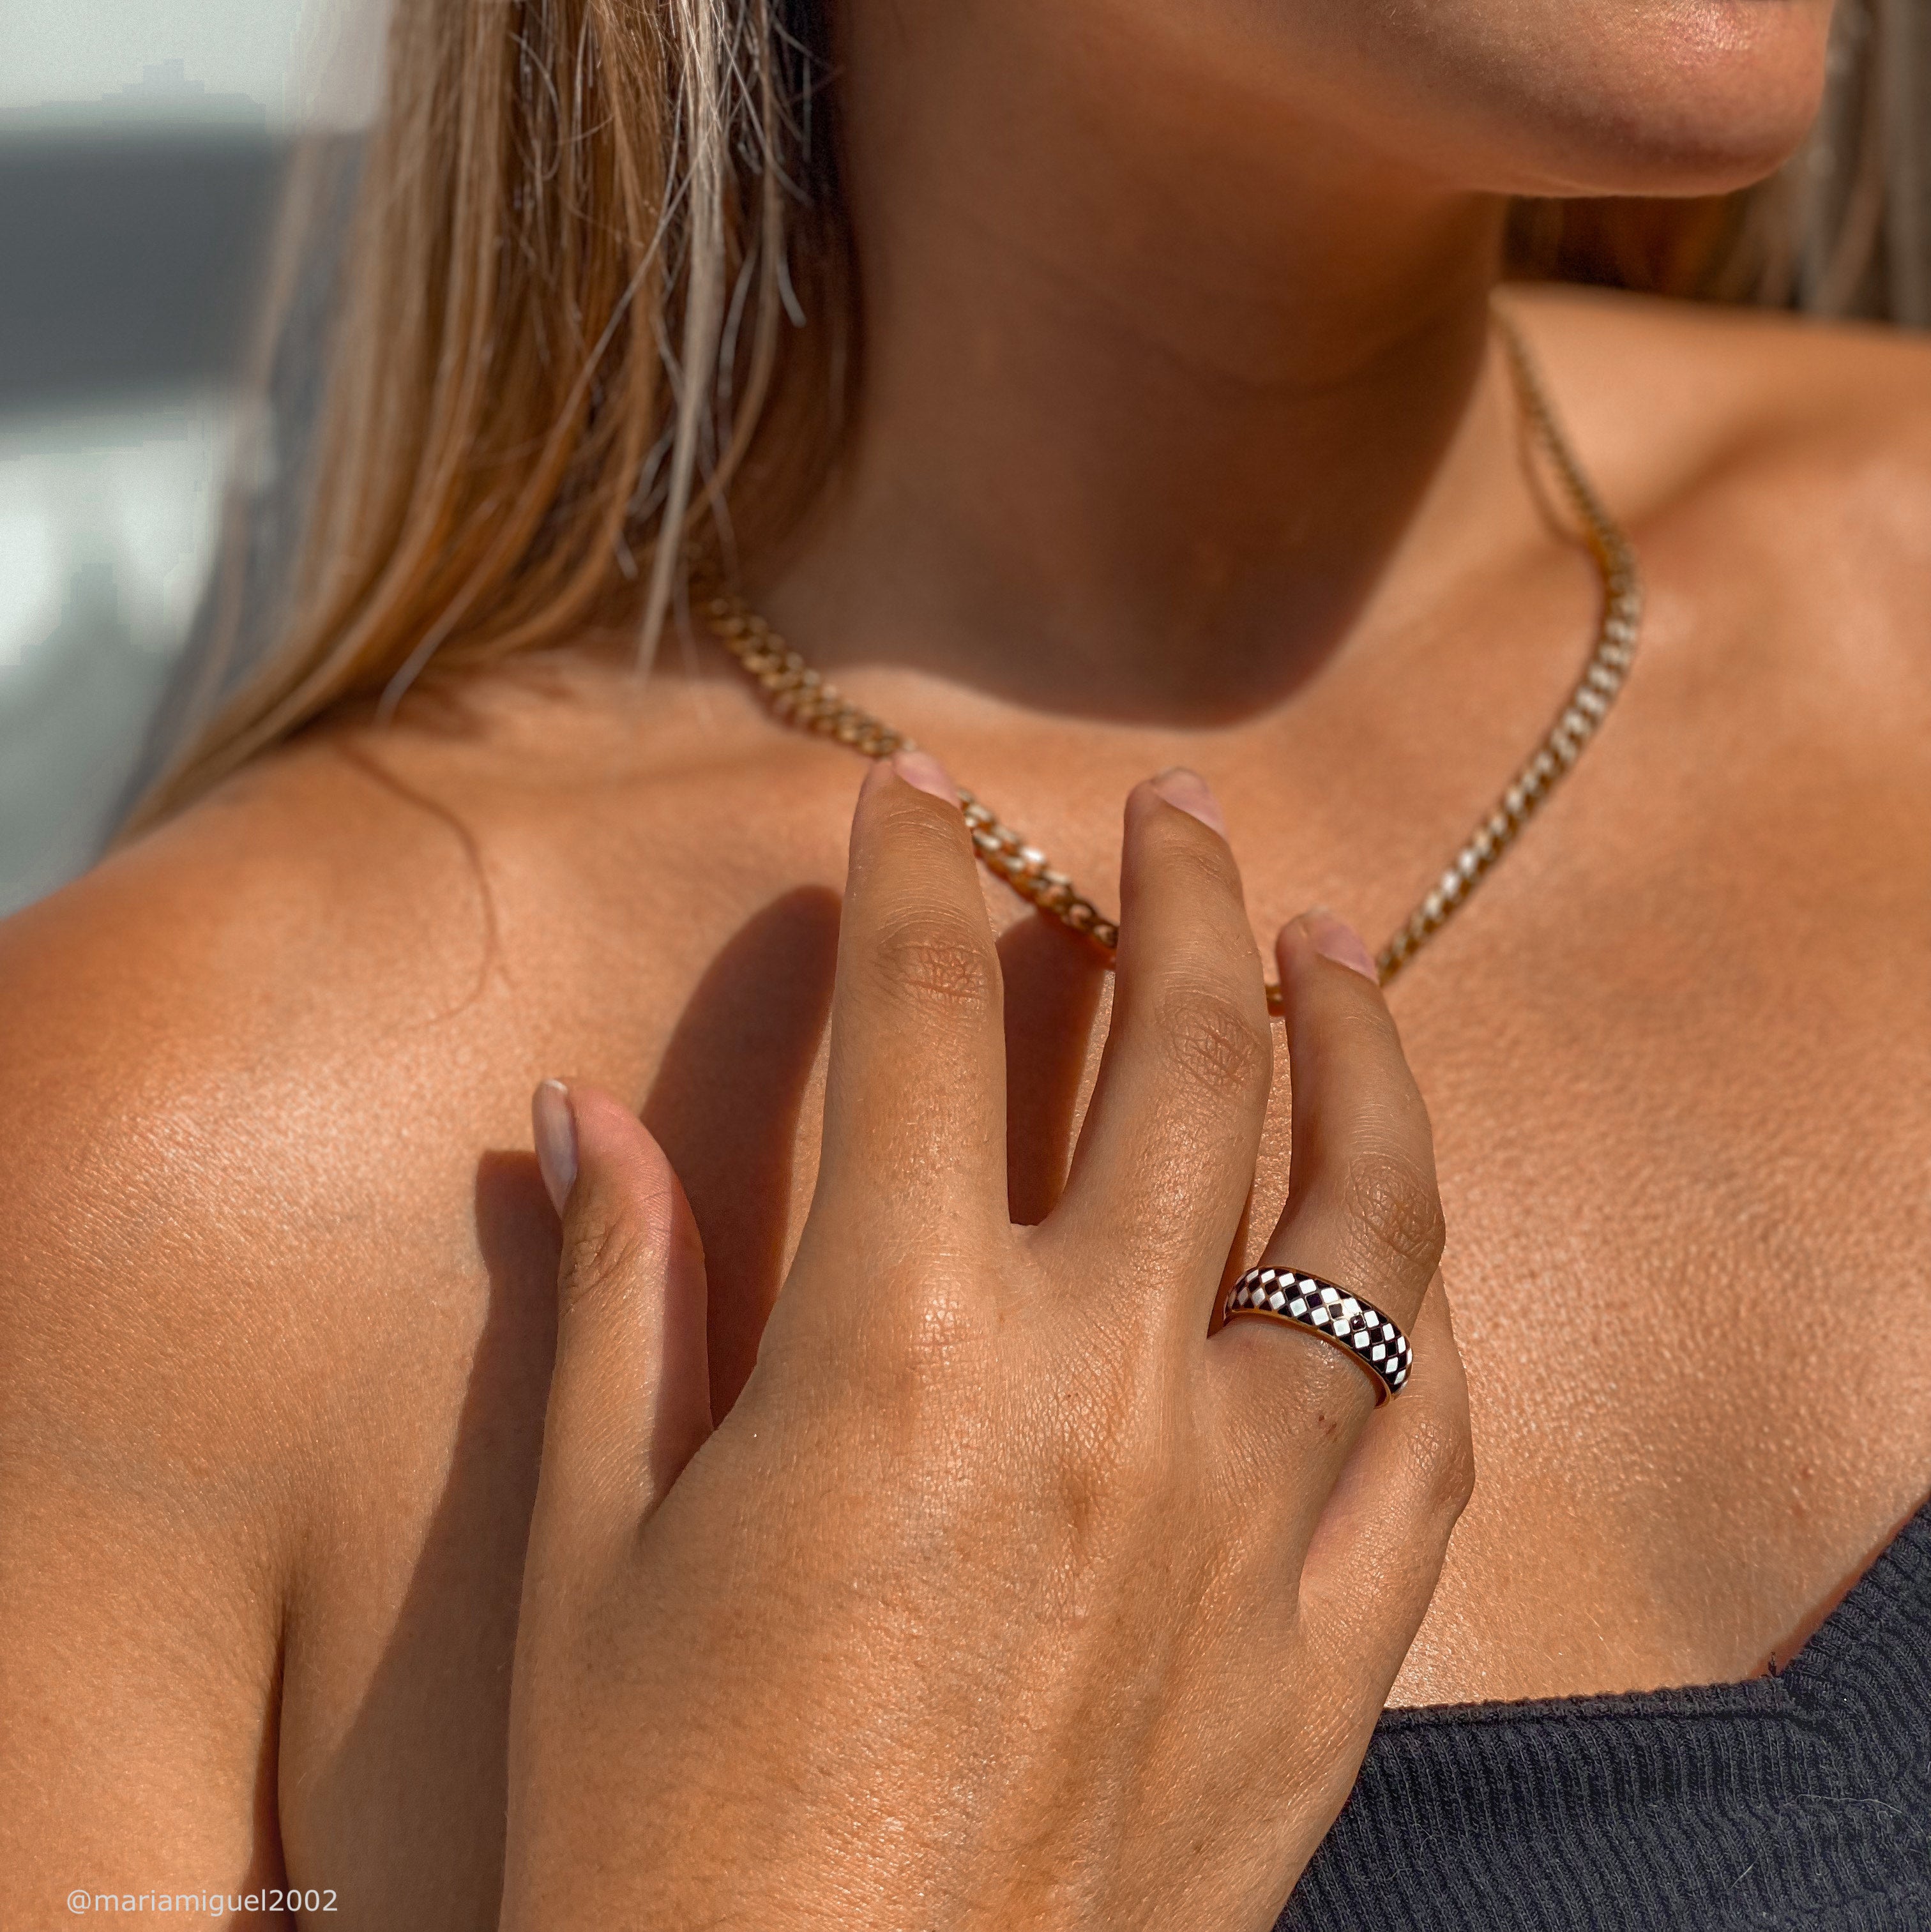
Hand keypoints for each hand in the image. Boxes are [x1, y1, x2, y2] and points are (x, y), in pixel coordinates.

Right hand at [500, 754, 1471, 1931]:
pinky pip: (1431, 1436)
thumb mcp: (591, 1554)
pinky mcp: (1329, 1659)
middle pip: (1192, 1059)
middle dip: (1181, 898)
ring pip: (1369, 1217)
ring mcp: (1249, 1525)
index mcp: (900, 1348)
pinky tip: (1399, 1245)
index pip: (925, 1020)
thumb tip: (579, 1112)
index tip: (917, 805)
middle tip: (1173, 813)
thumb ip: (617, 1301)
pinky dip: (1423, 1312)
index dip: (918, 881)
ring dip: (1362, 1050)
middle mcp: (1105, 1396)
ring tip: (1337, 954)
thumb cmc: (662, 1837)